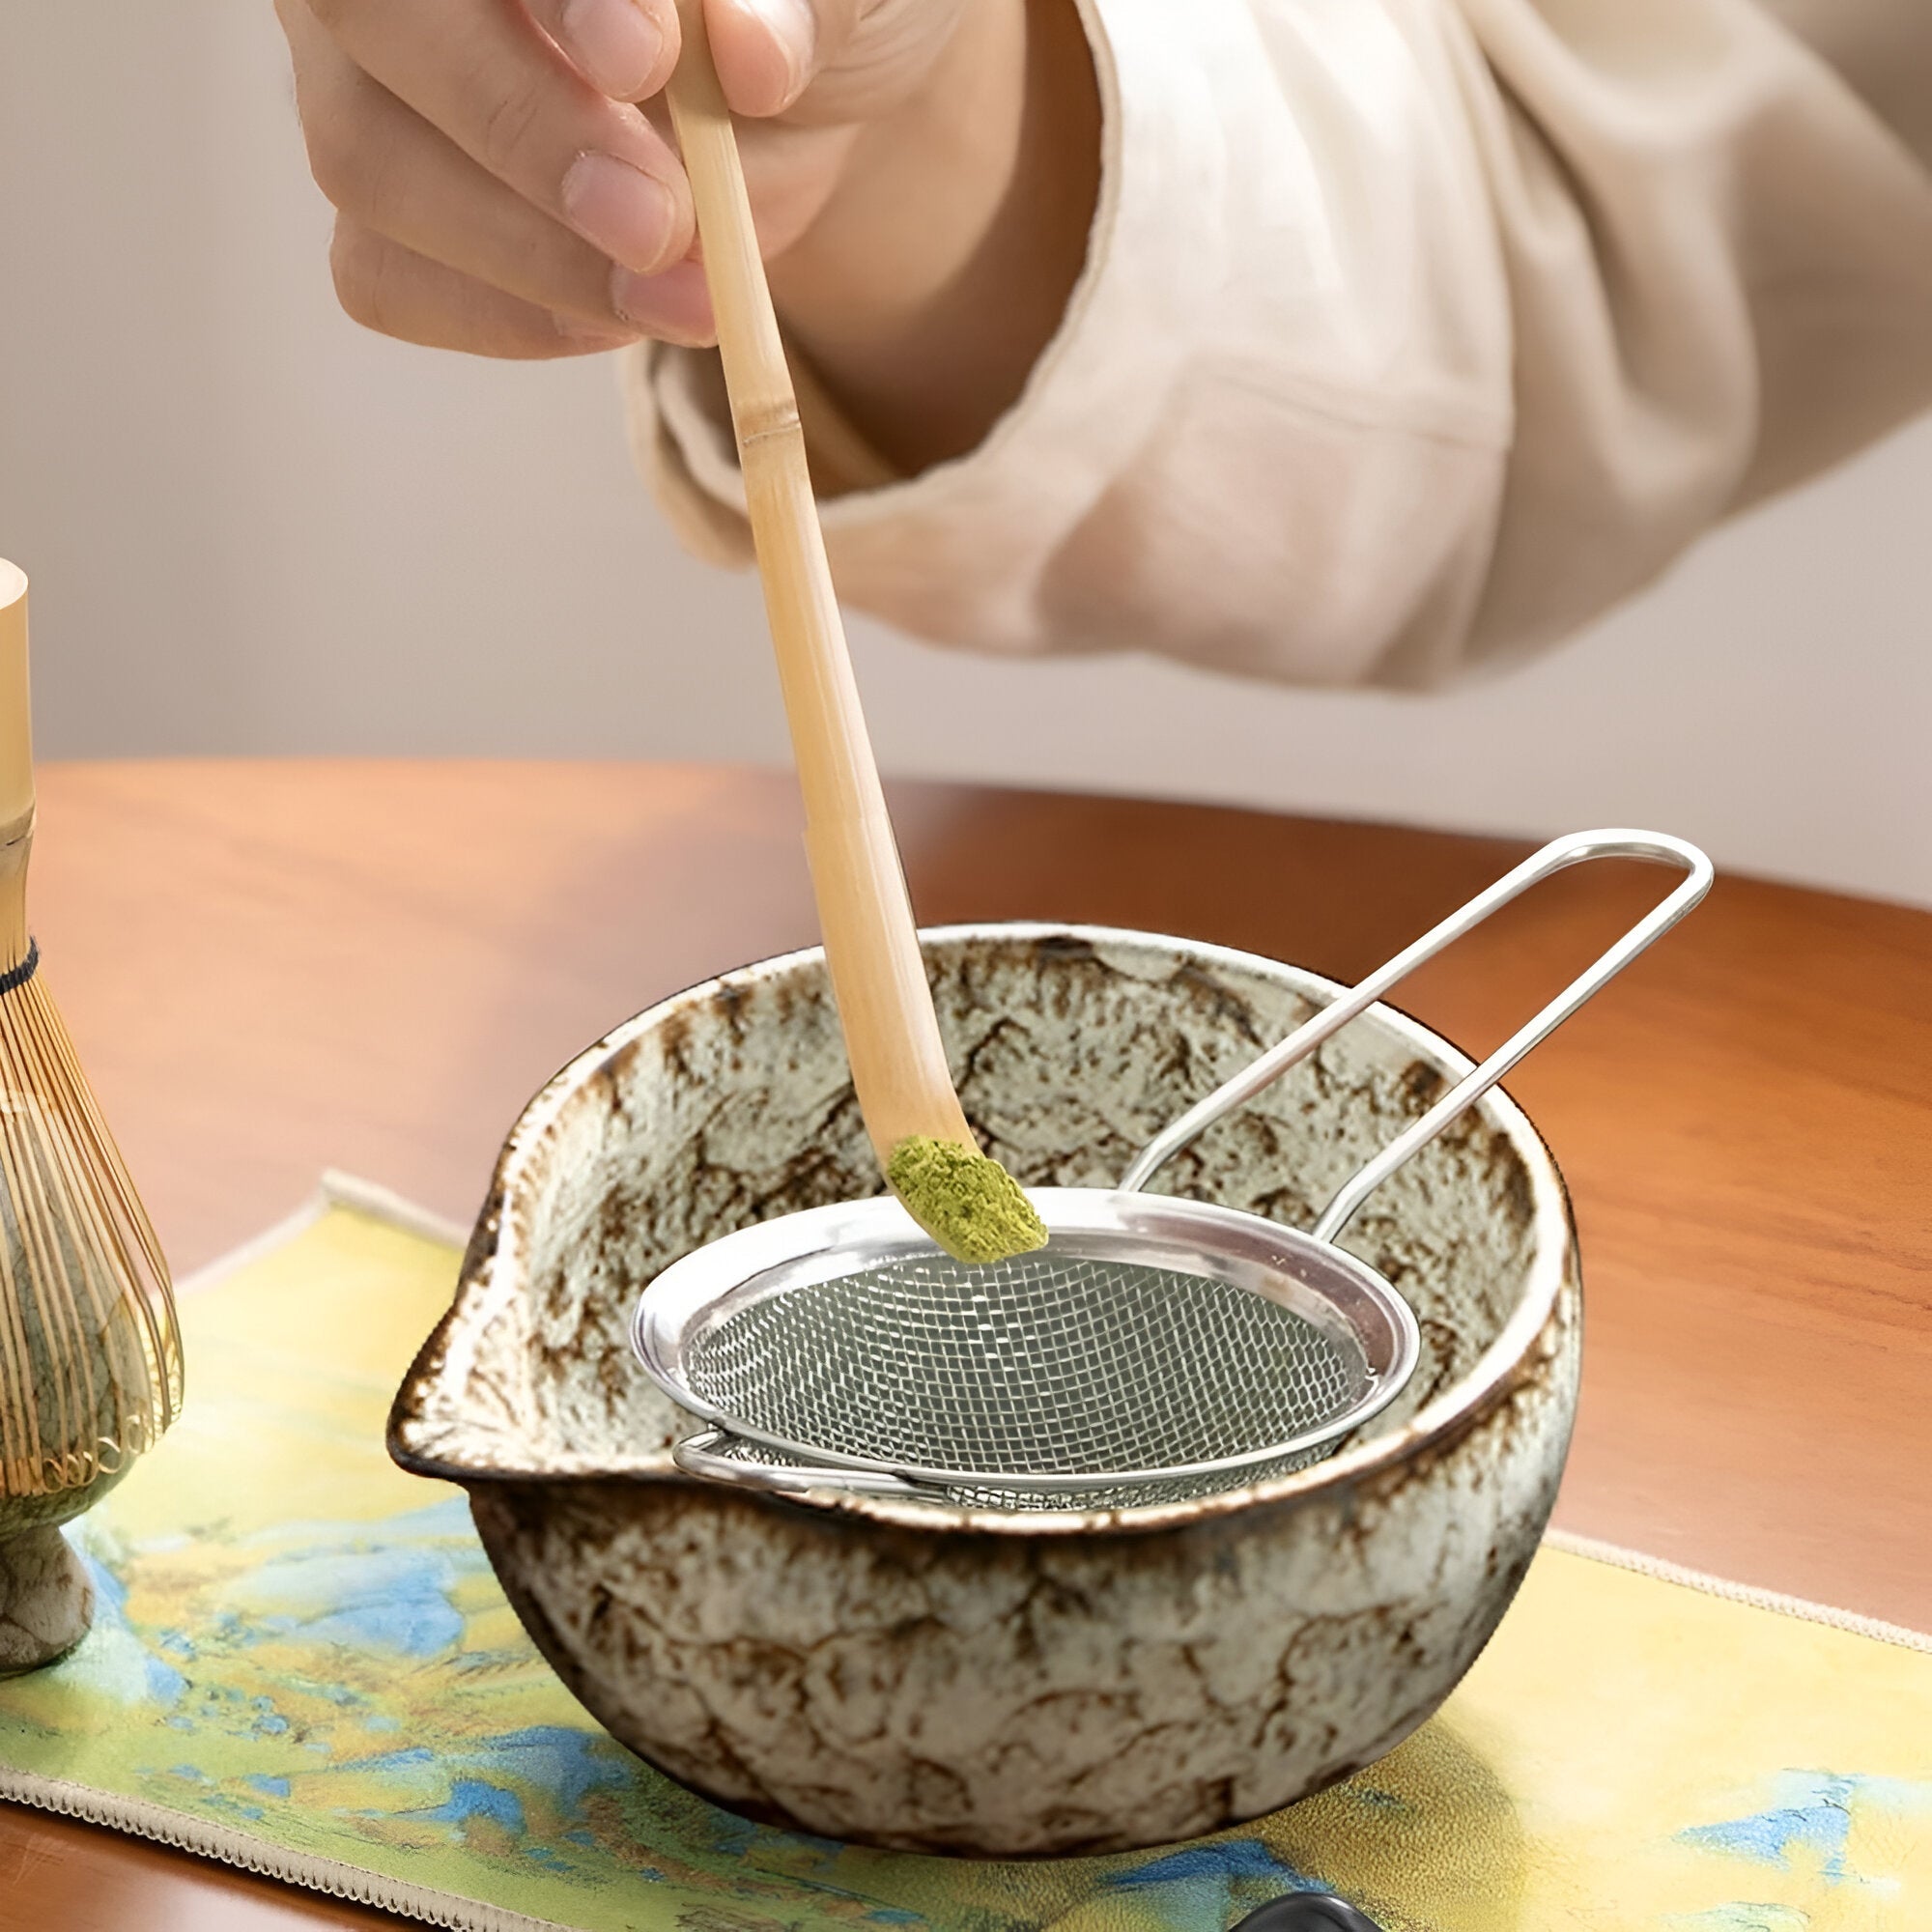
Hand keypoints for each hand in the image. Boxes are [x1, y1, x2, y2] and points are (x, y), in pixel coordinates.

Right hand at [278, 0, 1097, 462]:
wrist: (790, 100)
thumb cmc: (797, 8)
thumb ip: (796, 4)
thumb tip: (753, 52)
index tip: (643, 58)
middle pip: (370, 19)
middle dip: (519, 128)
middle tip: (658, 223)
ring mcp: (360, 75)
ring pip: (366, 161)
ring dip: (531, 254)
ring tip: (685, 297)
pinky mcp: (380, 208)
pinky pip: (384, 275)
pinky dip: (509, 314)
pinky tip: (617, 314)